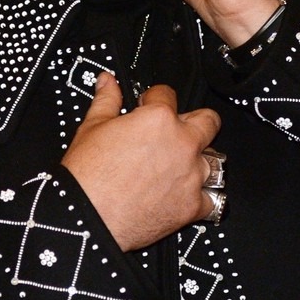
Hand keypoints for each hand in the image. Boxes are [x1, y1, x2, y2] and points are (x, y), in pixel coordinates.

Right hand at [62, 74, 221, 251]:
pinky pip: (212, 199)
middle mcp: (182, 143)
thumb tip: (108, 81)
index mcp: (159, 118)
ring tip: (177, 168)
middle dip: (195, 122)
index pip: (168, 94)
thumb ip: (106, 100)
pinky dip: (201, 198)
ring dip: (198, 162)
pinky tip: (184, 196)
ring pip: (213, 161)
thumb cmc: (87, 175)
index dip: (154, 99)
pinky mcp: (192, 206)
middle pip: (209, 121)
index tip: (148, 107)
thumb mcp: (92, 127)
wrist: (86, 217)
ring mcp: (191, 176)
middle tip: (175, 132)